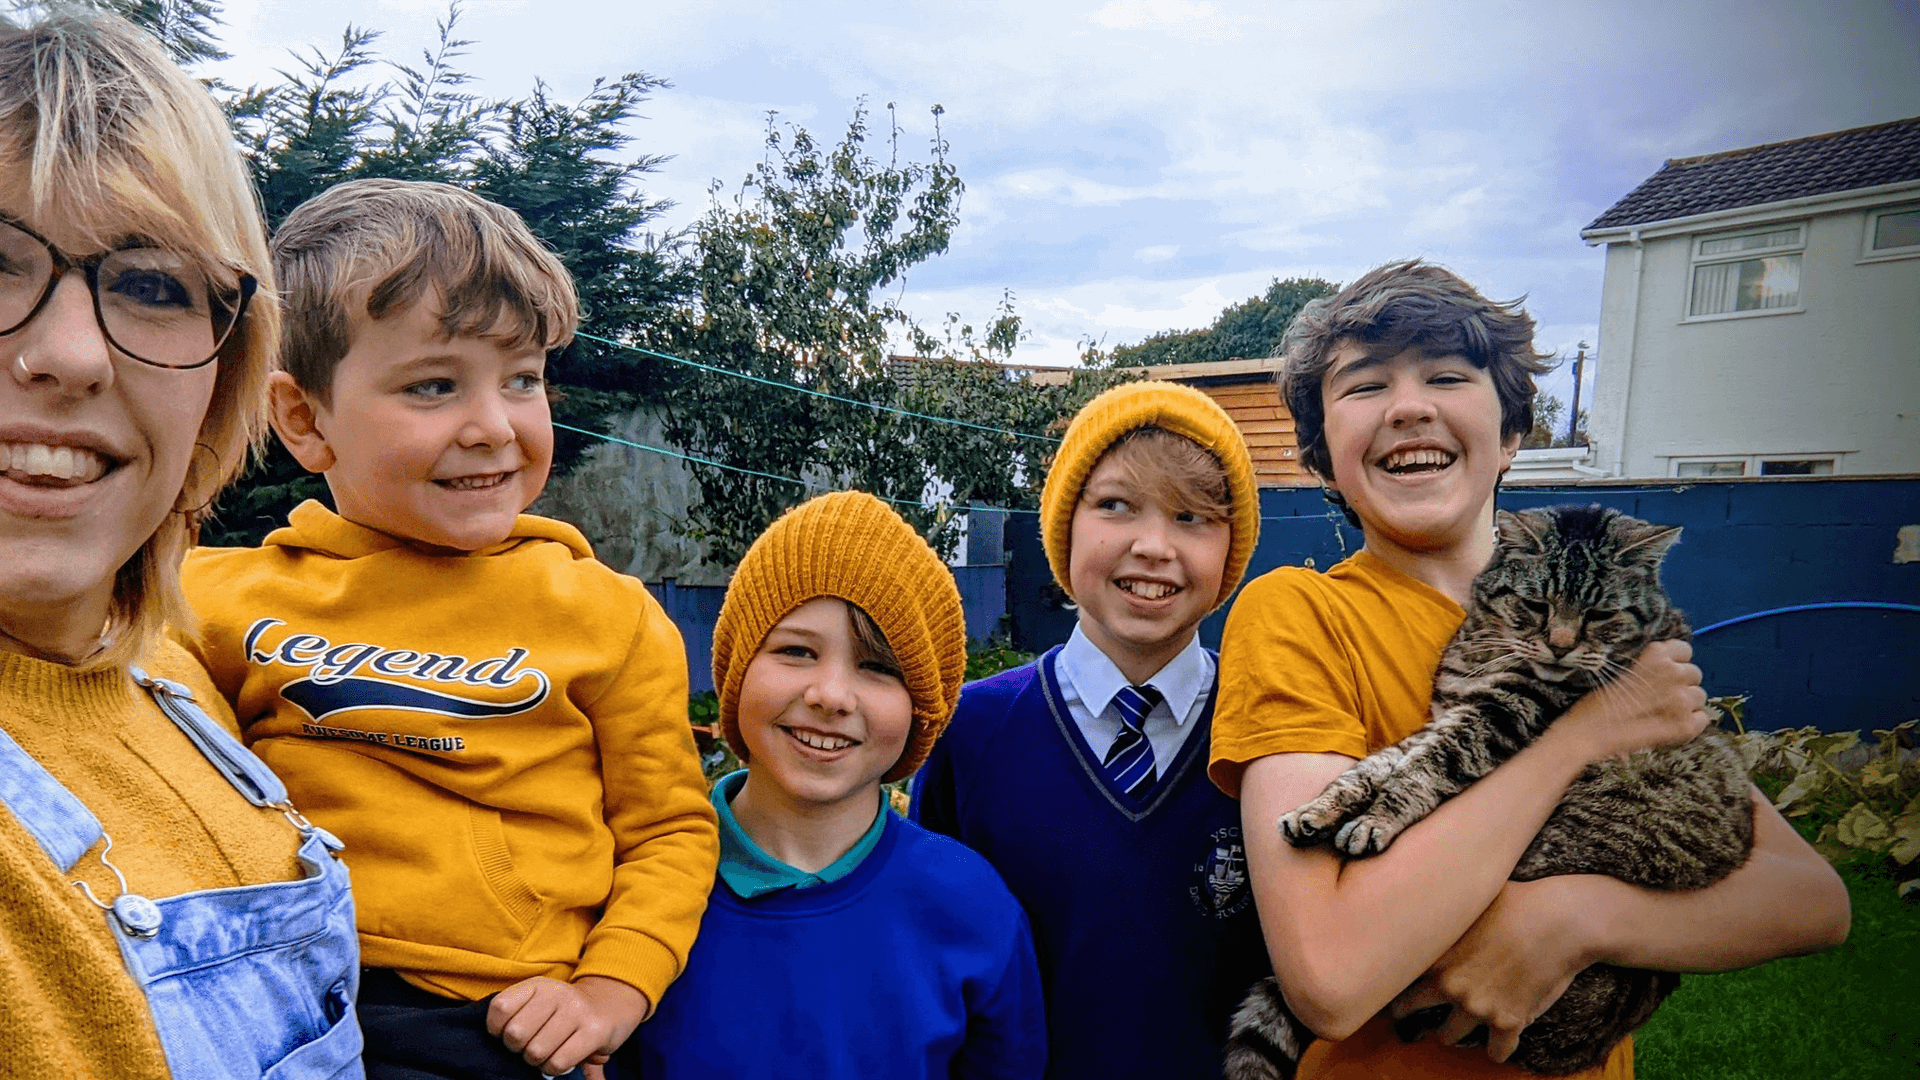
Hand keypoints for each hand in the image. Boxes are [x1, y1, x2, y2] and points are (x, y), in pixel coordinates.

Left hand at [486, 975, 651, 1076]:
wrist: (612, 1003)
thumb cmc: (565, 1010)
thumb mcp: (541, 1000)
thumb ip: (516, 1013)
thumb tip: (494, 1034)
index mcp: (539, 984)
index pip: (500, 1008)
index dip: (497, 1029)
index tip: (508, 1033)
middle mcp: (558, 993)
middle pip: (516, 1034)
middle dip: (519, 1049)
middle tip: (531, 1046)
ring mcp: (577, 1011)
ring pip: (536, 1052)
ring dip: (538, 1061)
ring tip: (549, 1053)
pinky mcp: (594, 1031)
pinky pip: (558, 1062)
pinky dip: (554, 1068)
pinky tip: (561, 1059)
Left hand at [1388, 878, 1591, 1063]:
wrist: (1560, 920)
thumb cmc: (1516, 901)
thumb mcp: (1467, 902)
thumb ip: (1441, 914)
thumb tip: (1418, 895)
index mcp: (1435, 955)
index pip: (1396, 975)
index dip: (1388, 978)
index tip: (1383, 982)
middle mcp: (1450, 986)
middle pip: (1411, 1010)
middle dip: (1409, 1013)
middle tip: (1405, 1016)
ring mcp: (1478, 1008)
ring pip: (1449, 1035)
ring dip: (1451, 1033)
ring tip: (1450, 1031)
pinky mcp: (1509, 1022)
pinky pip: (1496, 1052)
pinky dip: (1497, 1051)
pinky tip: (1496, 1049)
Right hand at [1563, 639, 1707, 760]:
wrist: (1588, 733)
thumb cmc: (1597, 702)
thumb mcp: (1620, 669)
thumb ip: (1648, 666)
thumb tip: (1670, 669)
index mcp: (1656, 654)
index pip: (1684, 650)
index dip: (1674, 662)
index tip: (1663, 674)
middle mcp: (1674, 673)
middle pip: (1694, 674)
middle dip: (1681, 684)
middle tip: (1660, 697)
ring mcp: (1682, 700)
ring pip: (1699, 697)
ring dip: (1686, 704)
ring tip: (1663, 713)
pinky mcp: (1686, 726)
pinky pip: (1703, 719)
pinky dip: (1690, 723)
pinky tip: (1670, 726)